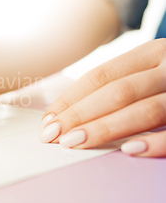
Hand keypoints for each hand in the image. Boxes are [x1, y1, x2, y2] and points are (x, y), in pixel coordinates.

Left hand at [39, 39, 165, 156]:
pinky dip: (154, 142)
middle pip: (118, 92)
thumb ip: (123, 84)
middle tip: (53, 135)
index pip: (101, 75)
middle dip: (80, 115)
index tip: (48, 120)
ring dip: (105, 128)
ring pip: (145, 110)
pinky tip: (129, 150)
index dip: (71, 99)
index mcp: (152, 53)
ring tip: (74, 142)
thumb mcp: (153, 70)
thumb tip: (71, 115)